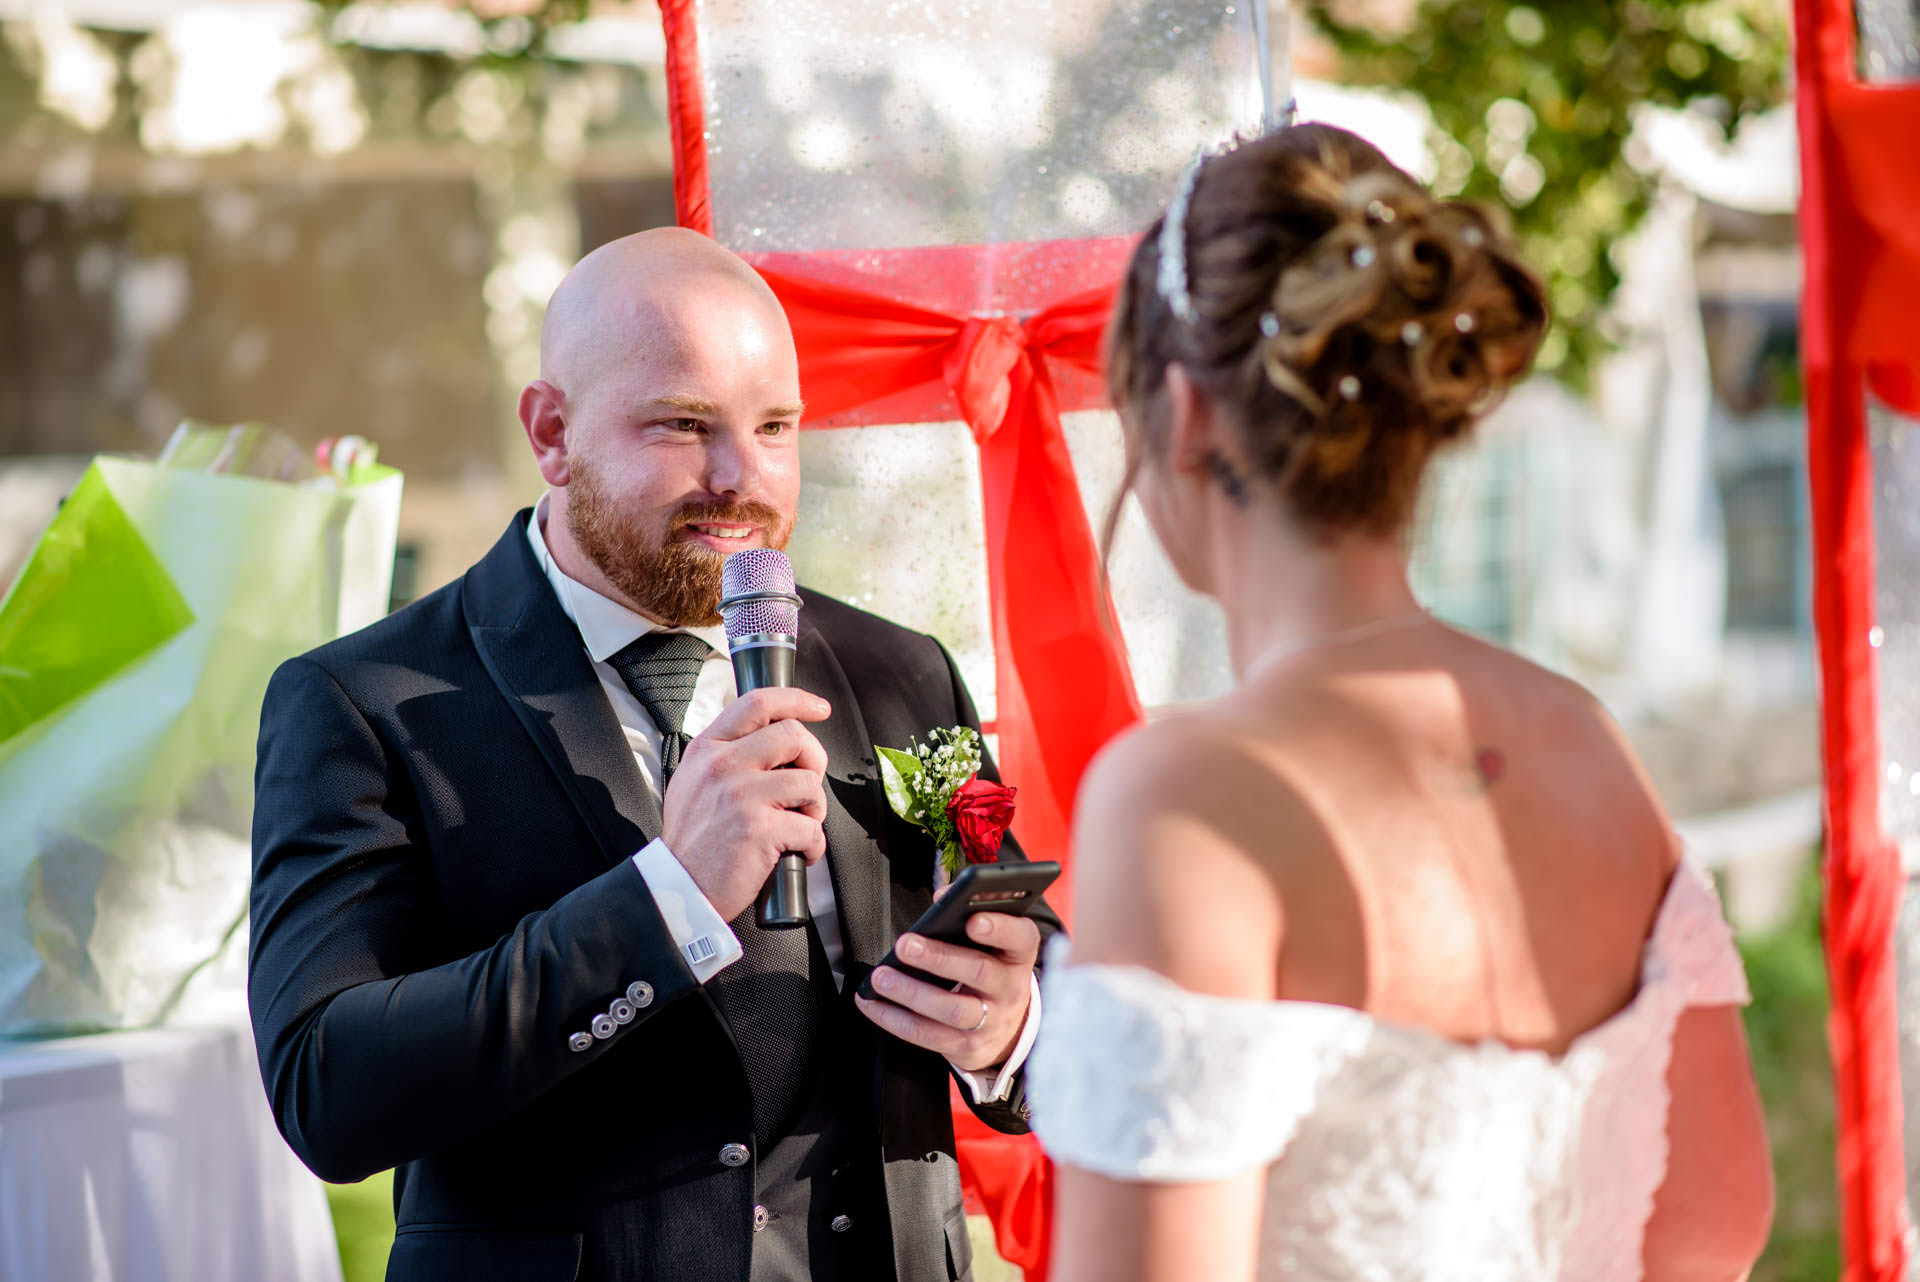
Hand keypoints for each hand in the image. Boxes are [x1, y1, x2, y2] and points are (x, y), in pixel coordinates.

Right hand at [662, 687, 831, 920]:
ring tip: (799, 825)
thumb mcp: (694, 780)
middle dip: (814, 760)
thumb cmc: (693, 840)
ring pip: (809, 782)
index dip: (796, 700)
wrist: (677, 888)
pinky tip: (798, 853)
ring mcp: (741, 795)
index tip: (819, 707)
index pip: (758, 703)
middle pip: (794, 736)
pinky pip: (811, 828)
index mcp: (708, 748)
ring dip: (815, 808)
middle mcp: (723, 765)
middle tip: (807, 787)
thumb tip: (775, 740)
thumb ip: (727, 753)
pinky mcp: (759, 829)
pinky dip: (813, 845)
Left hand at [854, 908, 1039, 1071]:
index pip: (1020, 938)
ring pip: (950, 1009)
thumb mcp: (994, 945)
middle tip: (905, 945)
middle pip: (979, 973)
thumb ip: (971, 916)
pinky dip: (894, 1019)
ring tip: (881, 977)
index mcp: (1017, 955)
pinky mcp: (966, 1047)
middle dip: (939, 958)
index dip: (999, 929)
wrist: (1007, 1029)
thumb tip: (941, 898)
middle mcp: (1009, 989)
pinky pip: (927, 1035)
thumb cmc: (991, 971)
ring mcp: (990, 1022)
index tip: (973, 920)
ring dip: (910, 992)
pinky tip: (872, 1003)